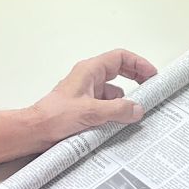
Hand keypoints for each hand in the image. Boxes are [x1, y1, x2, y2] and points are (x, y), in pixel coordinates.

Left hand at [27, 49, 157, 148]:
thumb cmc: (55, 116)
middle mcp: (88, 78)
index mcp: (90, 70)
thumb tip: (138, 109)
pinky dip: (115, 112)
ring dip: (125, 100)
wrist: (37, 130)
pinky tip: (121, 124)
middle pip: (119, 71)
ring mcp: (86, 93)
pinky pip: (106, 106)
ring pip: (113, 91)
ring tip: (137, 112)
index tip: (152, 74)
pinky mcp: (84, 108)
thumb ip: (118, 110)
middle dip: (136, 79)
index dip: (138, 63)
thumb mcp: (92, 112)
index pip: (119, 57)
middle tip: (151, 89)